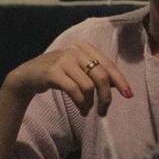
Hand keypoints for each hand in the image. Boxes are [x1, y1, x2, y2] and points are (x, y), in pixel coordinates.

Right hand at [3, 41, 132, 115]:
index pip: (108, 64)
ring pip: (88, 85)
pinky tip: (81, 110)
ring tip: (87, 109)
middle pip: (101, 75)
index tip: (129, 95)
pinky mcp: (52, 72)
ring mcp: (63, 59)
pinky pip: (74, 90)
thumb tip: (118, 85)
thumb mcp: (78, 69)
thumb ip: (96, 73)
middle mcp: (75, 50)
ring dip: (90, 102)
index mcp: (85, 48)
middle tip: (104, 111)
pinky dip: (80, 103)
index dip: (120, 81)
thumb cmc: (58, 73)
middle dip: (106, 96)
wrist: (29, 74)